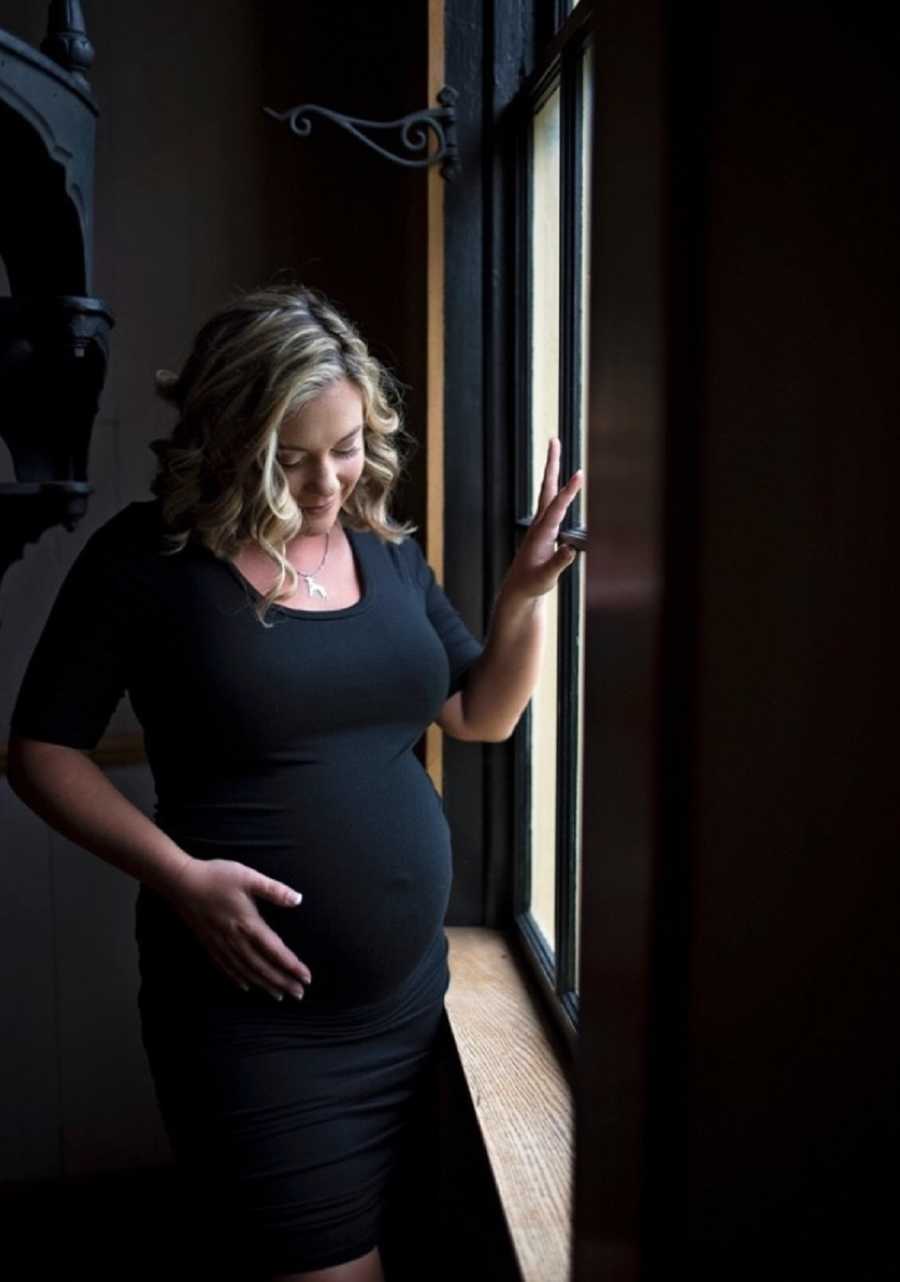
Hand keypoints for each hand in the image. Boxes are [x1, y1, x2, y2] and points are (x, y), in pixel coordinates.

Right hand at [163, 858, 312, 1000]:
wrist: (181, 883)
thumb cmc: (216, 876)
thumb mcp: (248, 877)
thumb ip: (274, 890)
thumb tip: (298, 899)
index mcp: (249, 924)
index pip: (275, 950)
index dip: (292, 965)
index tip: (306, 978)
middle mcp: (236, 940)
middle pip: (262, 967)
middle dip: (282, 982)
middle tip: (298, 994)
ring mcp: (221, 944)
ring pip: (245, 971)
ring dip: (263, 984)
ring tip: (278, 995)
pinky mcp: (209, 944)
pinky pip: (225, 968)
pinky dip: (238, 979)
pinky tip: (246, 986)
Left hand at [502, 437, 582, 600]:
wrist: (519, 590)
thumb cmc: (532, 583)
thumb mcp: (546, 577)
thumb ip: (558, 563)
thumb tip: (571, 550)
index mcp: (541, 533)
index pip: (557, 507)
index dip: (569, 491)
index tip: (580, 474)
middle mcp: (540, 524)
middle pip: (547, 487)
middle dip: (552, 463)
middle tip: (554, 440)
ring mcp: (541, 524)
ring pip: (548, 491)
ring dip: (553, 470)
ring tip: (556, 450)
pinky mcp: (545, 528)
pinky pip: (553, 502)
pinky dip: (558, 487)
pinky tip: (563, 482)